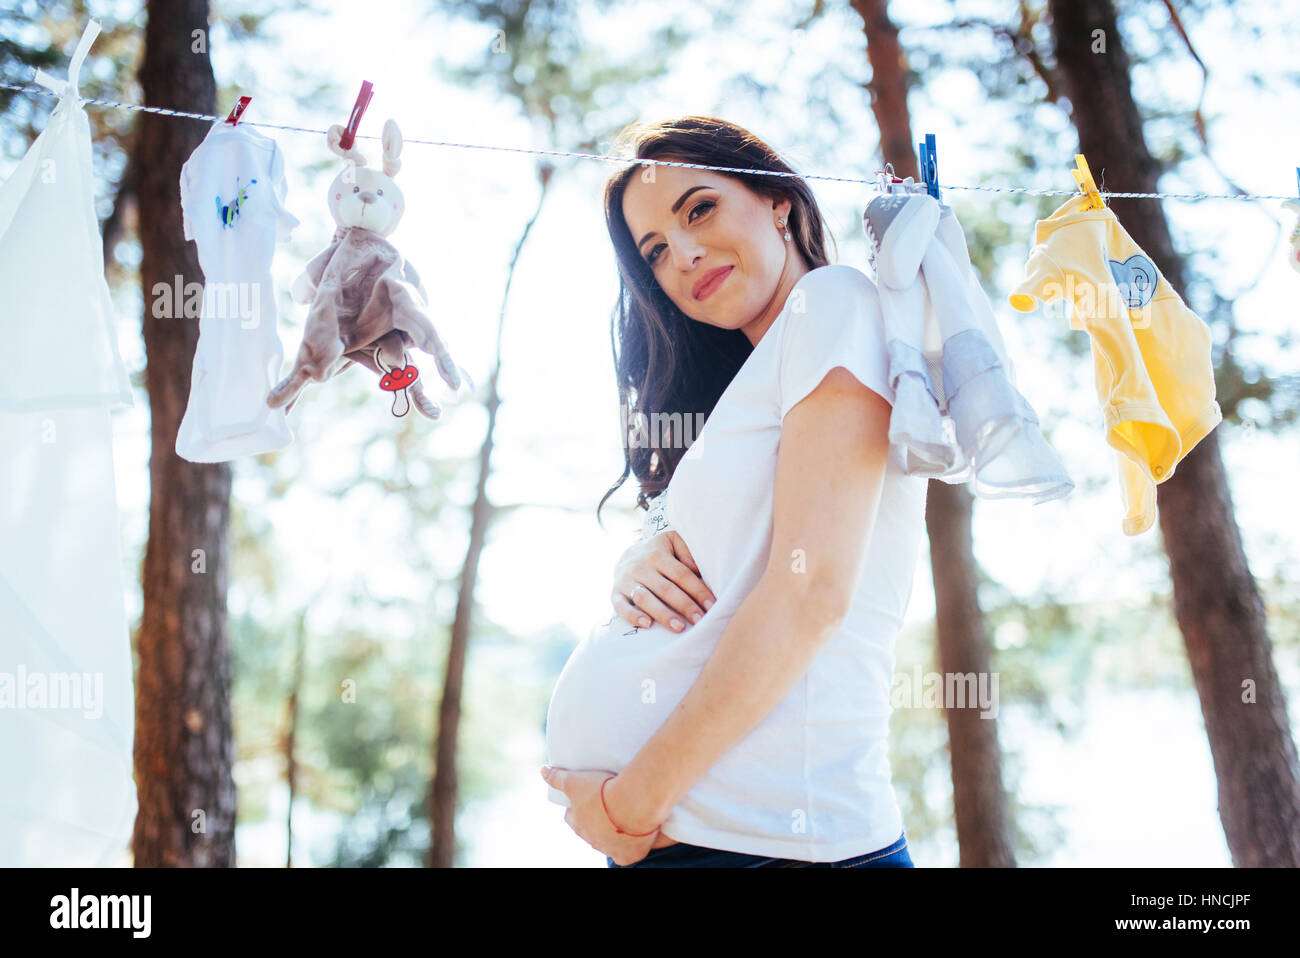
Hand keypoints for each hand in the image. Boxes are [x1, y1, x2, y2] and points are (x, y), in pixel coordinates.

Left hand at [540, 766, 670, 864]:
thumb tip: (542, 770)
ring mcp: (609, 848)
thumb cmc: (602, 791)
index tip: (586, 798)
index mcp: (577, 823)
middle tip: (607, 804)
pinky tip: (634, 837)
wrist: (632, 804)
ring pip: (607, 842)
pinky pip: (626, 855)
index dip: (577, 808)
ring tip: (624, 816)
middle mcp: (591, 839)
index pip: (571, 817)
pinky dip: (629, 848)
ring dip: (612, 832)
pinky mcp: (627, 855)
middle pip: (589, 830)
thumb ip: (557, 778)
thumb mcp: (575, 781)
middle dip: (595, 820)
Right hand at [612, 531, 715, 633]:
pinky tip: (647, 625)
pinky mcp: (615, 593)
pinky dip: (633, 616)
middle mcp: (639, 566)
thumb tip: (698, 570)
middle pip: (665, 588)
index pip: (681, 574)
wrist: (627, 554)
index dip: (698, 590)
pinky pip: (621, 606)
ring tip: (679, 627)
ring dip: (663, 614)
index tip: (712, 605)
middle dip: (685, 605)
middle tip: (700, 620)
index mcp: (657, 554)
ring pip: (645, 599)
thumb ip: (687, 551)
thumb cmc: (659, 552)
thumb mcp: (673, 542)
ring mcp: (625, 581)